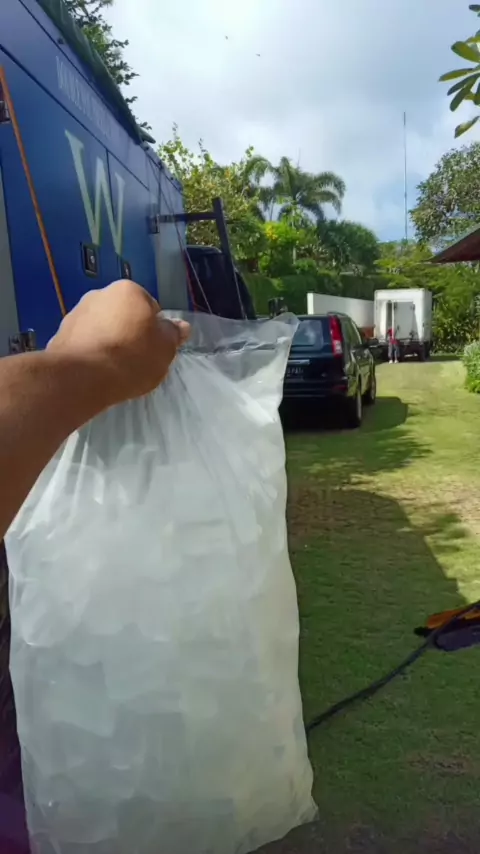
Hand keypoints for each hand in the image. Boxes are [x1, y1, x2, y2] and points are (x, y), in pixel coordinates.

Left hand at [48, 280, 189, 406]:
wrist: (82, 377)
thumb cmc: (131, 358)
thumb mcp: (165, 349)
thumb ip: (173, 334)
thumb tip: (180, 326)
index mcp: (129, 291)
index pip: (150, 307)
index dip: (154, 330)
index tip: (152, 350)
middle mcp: (100, 294)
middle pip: (123, 315)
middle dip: (129, 332)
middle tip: (135, 359)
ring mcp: (77, 312)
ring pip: (102, 327)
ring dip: (108, 341)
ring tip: (113, 368)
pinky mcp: (61, 333)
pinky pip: (84, 342)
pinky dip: (91, 351)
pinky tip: (95, 371)